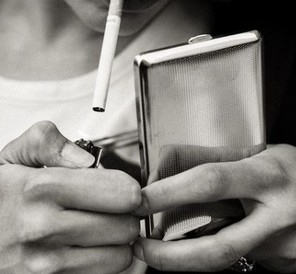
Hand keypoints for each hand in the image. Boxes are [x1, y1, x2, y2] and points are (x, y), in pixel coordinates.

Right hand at [0, 121, 140, 273]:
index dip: (127, 188)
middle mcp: (44, 228)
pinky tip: (89, 246)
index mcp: (39, 188)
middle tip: (109, 208)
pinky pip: (109, 271)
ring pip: (122, 252)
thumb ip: (47, 141)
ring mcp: (51, 262)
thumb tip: (87, 159)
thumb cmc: (4, 206)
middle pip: (126, 223)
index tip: (117, 188)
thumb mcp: (13, 158)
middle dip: (124, 214)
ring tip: (98, 227)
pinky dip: (107, 258)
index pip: (119, 191)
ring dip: (117, 239)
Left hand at [132, 144, 295, 271]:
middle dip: (170, 256)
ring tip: (162, 247)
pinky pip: (242, 258)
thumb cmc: (294, 171)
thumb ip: (211, 159)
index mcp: (268, 177)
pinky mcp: (284, 263)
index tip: (140, 201)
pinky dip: (220, 249)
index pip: (208, 183)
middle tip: (140, 249)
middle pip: (217, 247)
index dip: (168, 193)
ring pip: (226, 257)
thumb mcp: (258, 153)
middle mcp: (279, 217)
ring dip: (188, 256)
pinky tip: (220, 234)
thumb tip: (163, 169)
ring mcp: (284, 247)